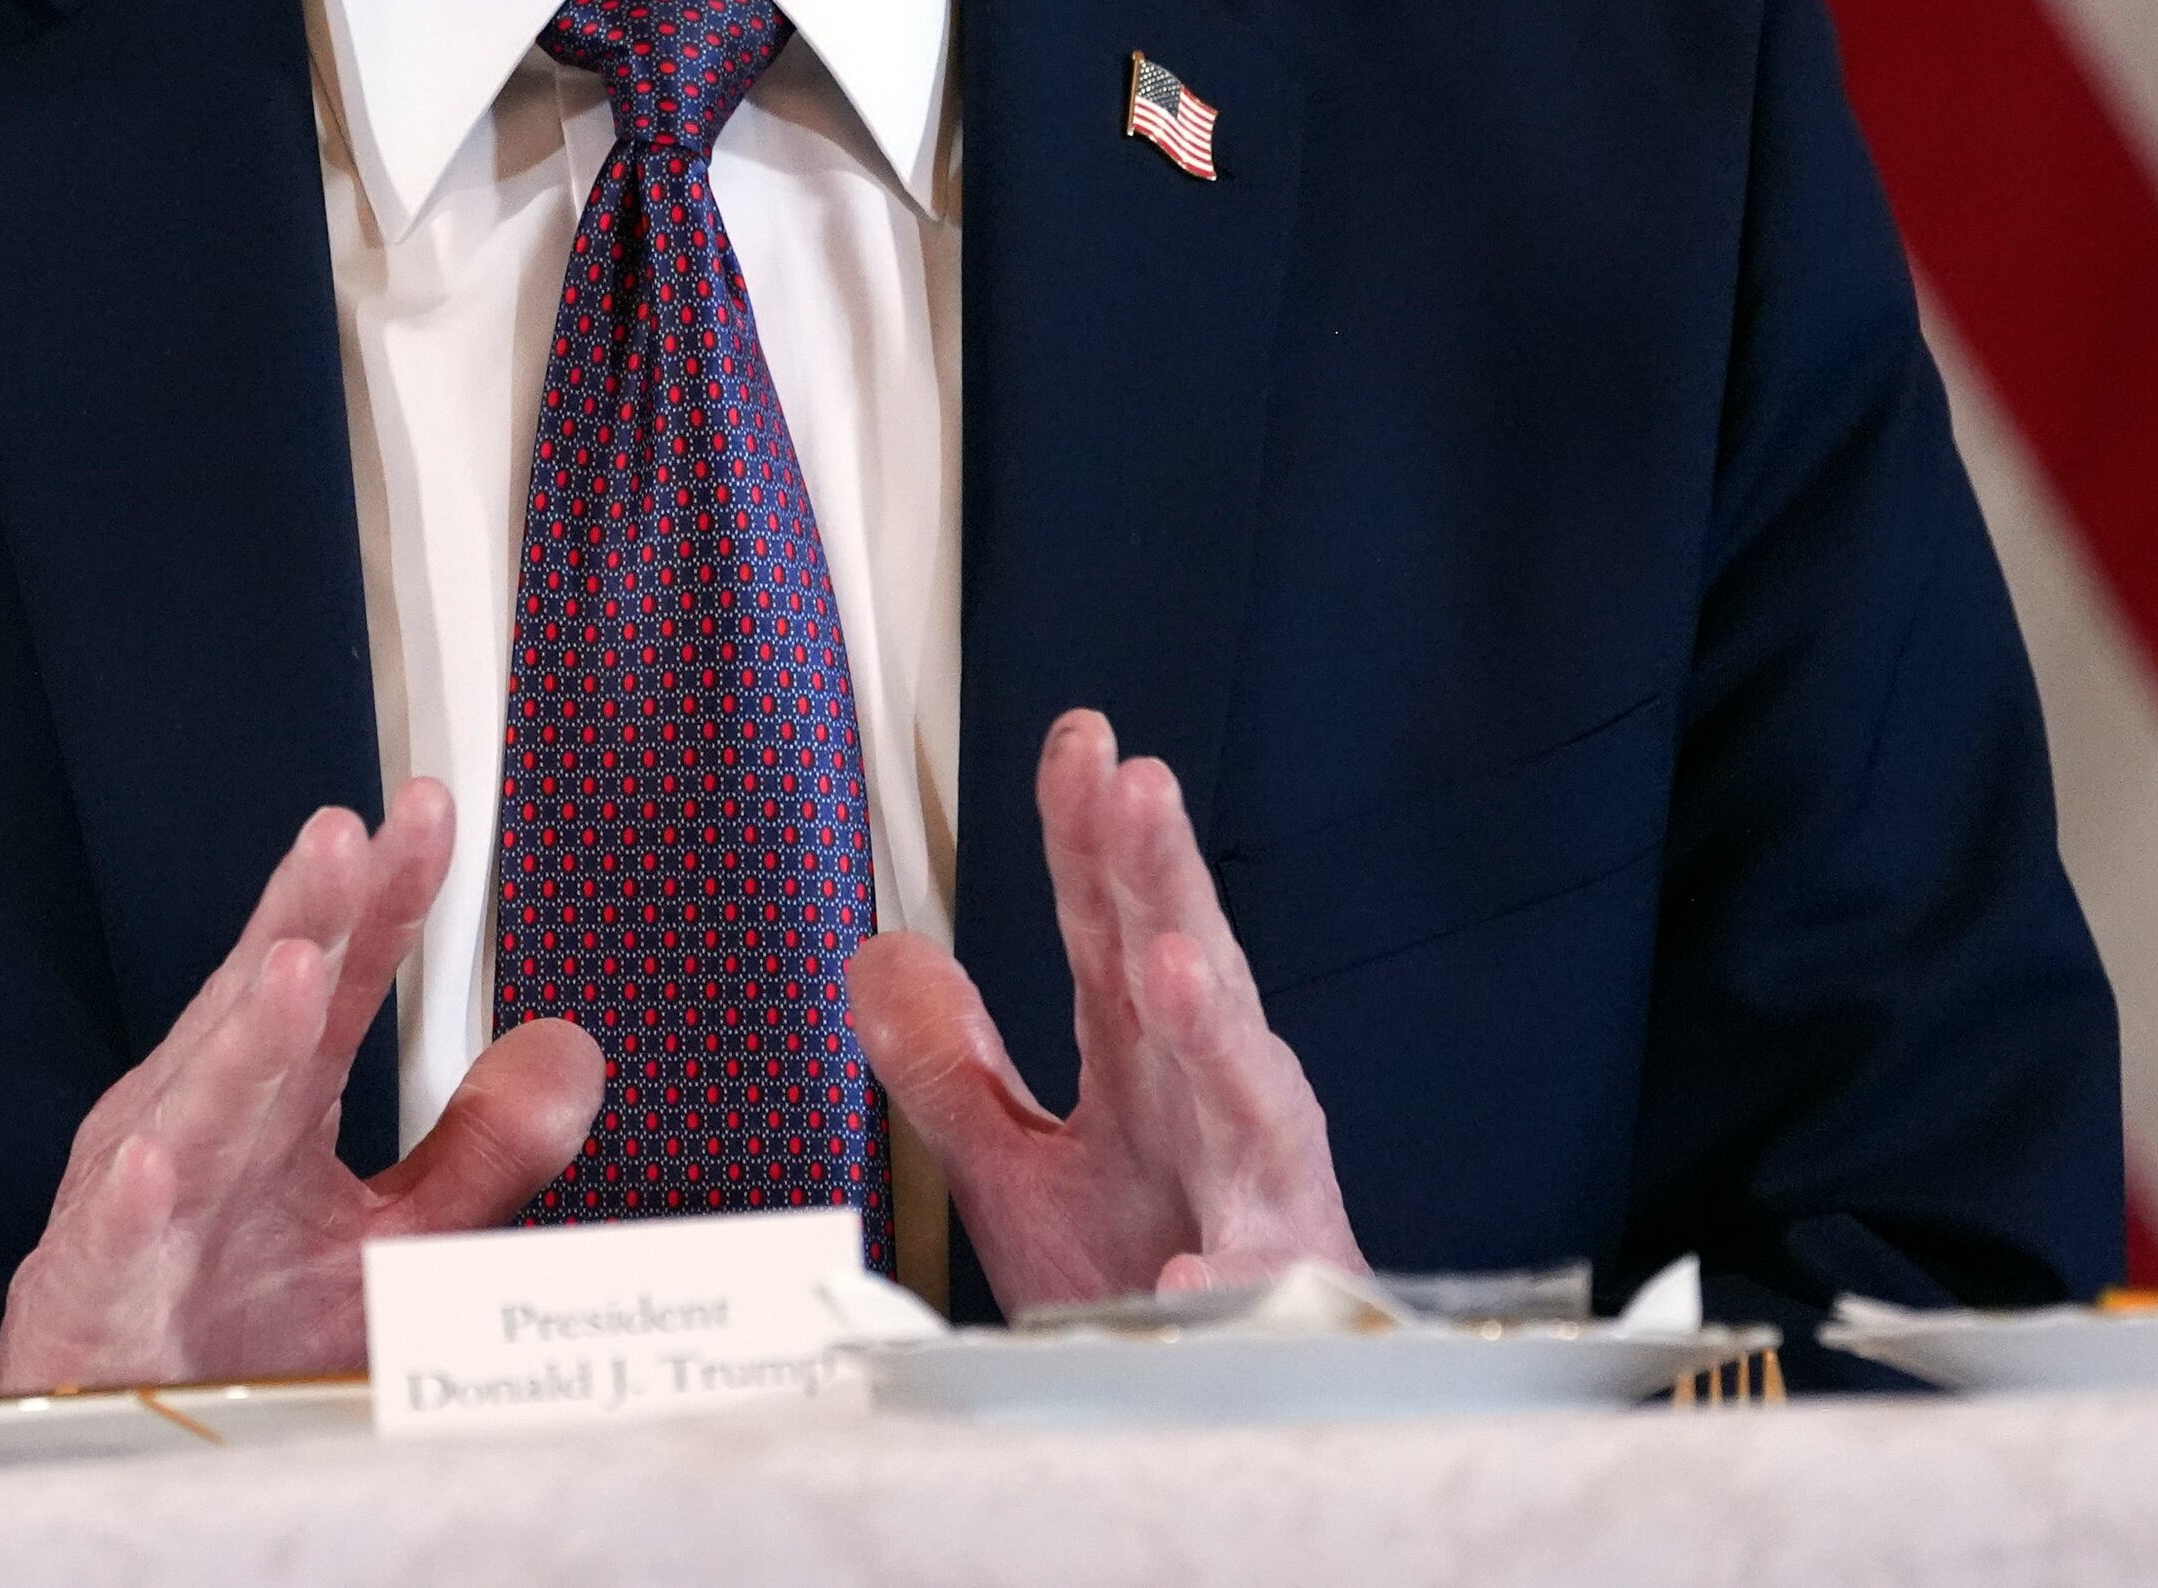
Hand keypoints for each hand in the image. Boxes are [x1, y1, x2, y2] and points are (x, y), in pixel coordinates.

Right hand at [0, 778, 604, 1390]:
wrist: (126, 1435)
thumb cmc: (243, 1327)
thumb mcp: (393, 1238)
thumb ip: (484, 1148)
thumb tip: (571, 1052)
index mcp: (276, 1100)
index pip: (340, 976)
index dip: (383, 895)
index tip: (428, 811)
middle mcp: (208, 1126)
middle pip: (261, 1010)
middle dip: (301, 922)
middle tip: (344, 841)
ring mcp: (147, 1204)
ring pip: (195, 1109)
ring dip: (242, 1039)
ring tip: (296, 972)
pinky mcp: (96, 1292)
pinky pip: (114, 1245)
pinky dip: (134, 1204)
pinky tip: (158, 1163)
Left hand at [853, 708, 1360, 1309]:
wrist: (1215, 1417)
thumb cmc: (1137, 1283)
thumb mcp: (1016, 1169)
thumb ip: (952, 1064)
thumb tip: (882, 956)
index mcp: (1145, 1068)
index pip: (1111, 928)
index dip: (1090, 834)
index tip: (1078, 740)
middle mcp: (1208, 1112)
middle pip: (1188, 971)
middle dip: (1165, 880)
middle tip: (1137, 789)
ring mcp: (1255, 1203)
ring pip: (1247, 1102)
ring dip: (1213, 1031)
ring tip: (1169, 966)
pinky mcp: (1276, 1306)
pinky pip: (1249, 1289)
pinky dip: (1225, 1275)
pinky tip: (1190, 1268)